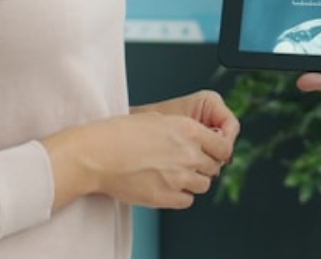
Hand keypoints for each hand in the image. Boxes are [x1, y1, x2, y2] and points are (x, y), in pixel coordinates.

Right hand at [43, 93, 235, 210]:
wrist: (96, 154)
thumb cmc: (119, 133)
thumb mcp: (155, 119)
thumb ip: (181, 130)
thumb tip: (197, 139)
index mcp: (187, 130)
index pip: (224, 147)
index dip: (218, 151)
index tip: (211, 153)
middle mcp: (188, 153)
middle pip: (214, 167)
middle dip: (204, 165)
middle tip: (187, 163)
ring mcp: (178, 177)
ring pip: (203, 185)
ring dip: (192, 180)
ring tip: (173, 174)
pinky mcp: (166, 197)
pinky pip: (187, 201)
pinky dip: (180, 195)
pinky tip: (166, 185)